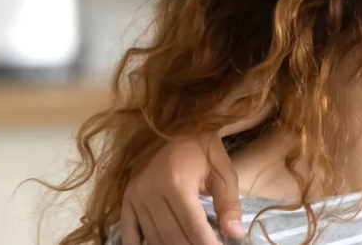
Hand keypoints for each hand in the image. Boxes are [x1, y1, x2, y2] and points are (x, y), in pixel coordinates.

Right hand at [118, 134, 243, 244]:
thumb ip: (229, 204)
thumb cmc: (206, 151)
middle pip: (172, 234)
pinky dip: (140, 243)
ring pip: (153, 235)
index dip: (206, 244)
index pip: (193, 225)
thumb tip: (235, 233)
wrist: (180, 128)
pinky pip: (129, 229)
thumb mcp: (224, 173)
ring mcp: (135, 194)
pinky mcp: (126, 197)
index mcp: (177, 182)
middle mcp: (151, 189)